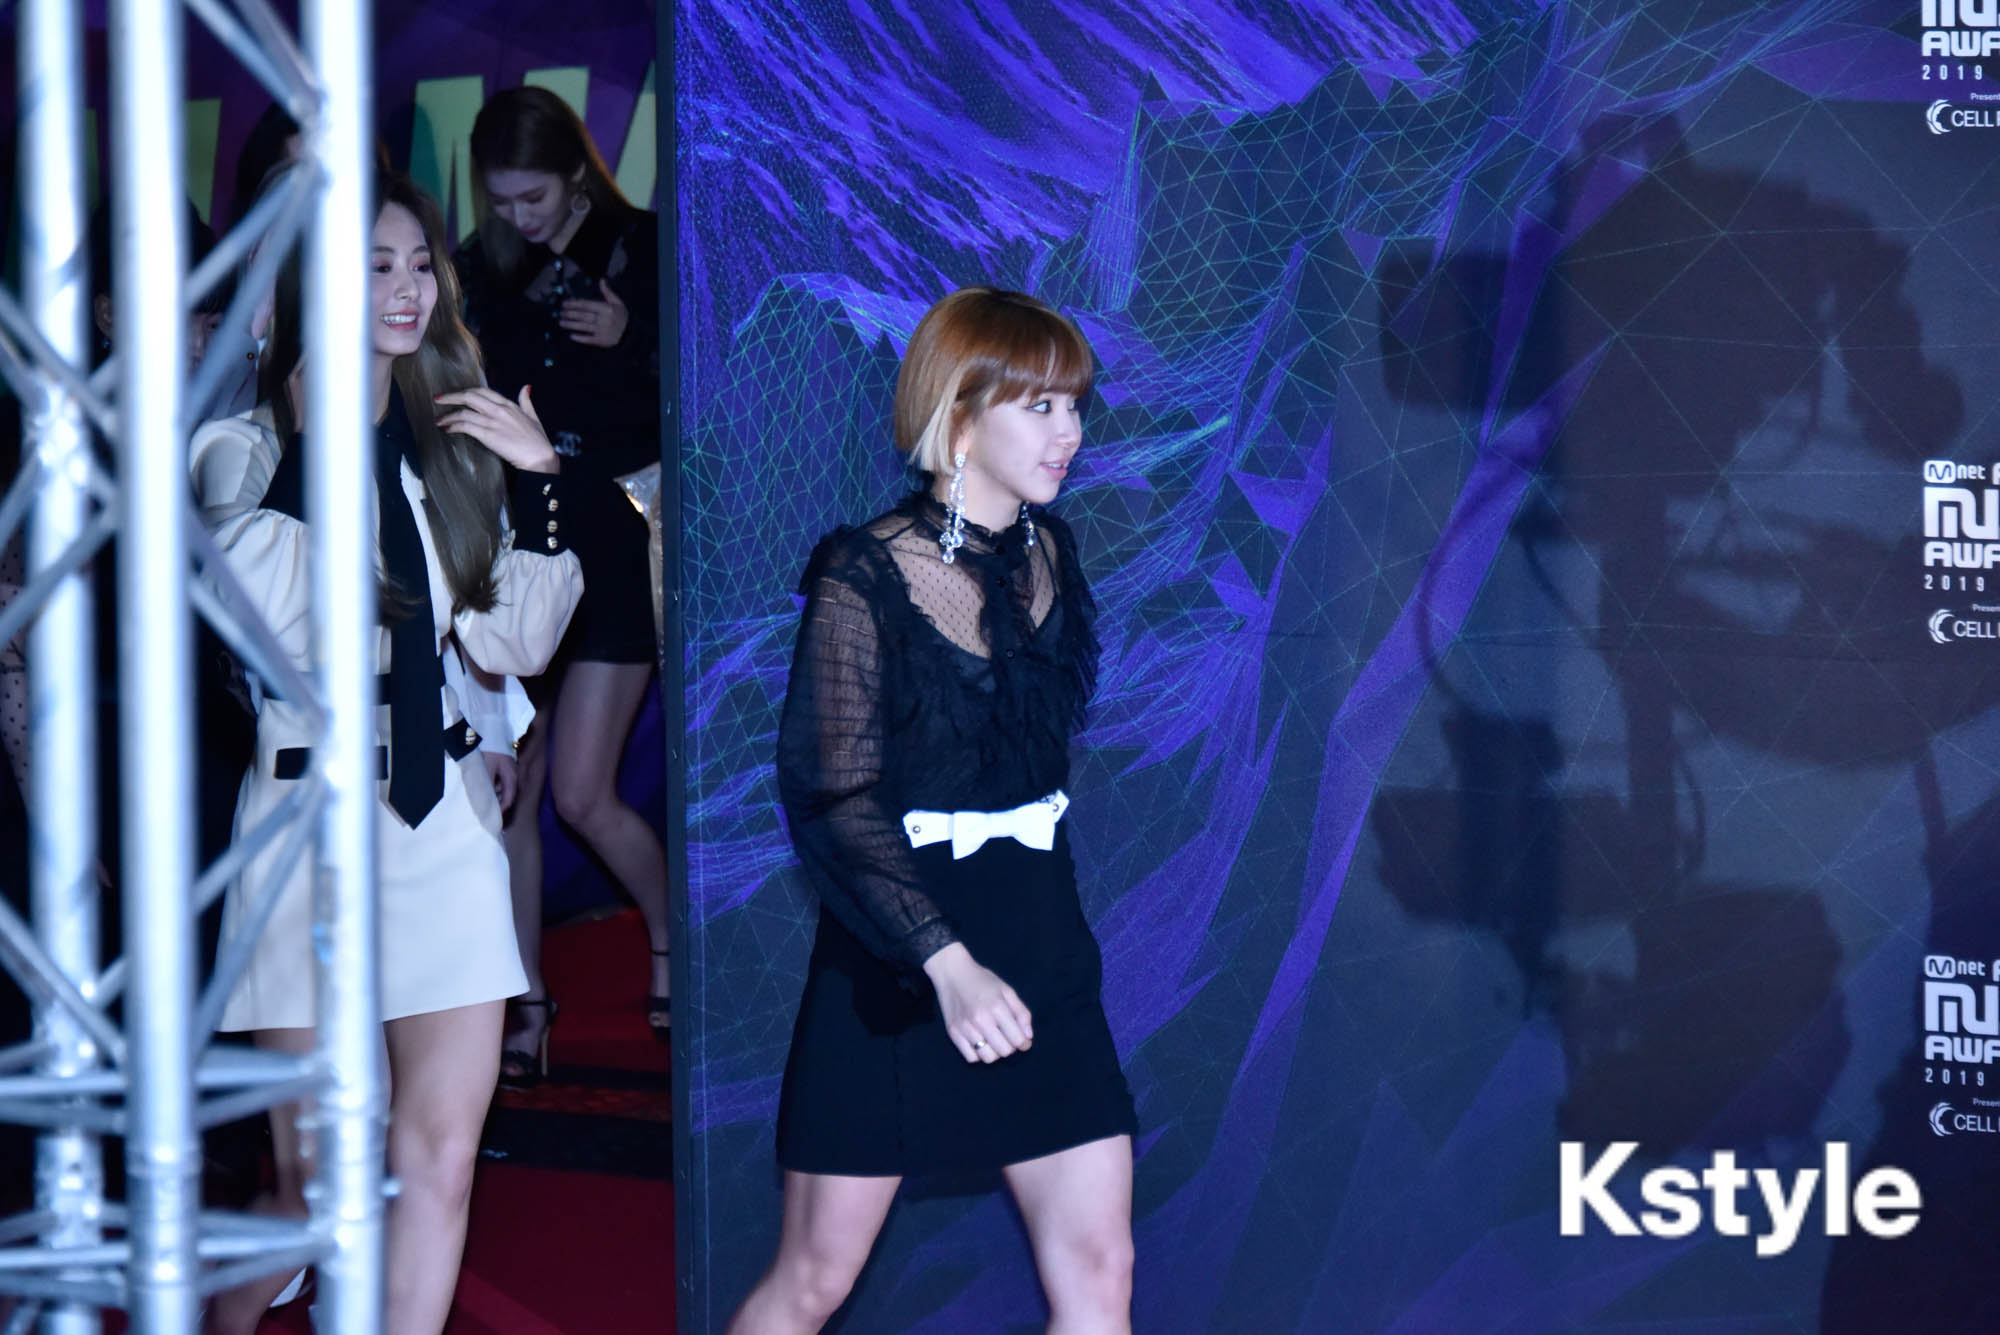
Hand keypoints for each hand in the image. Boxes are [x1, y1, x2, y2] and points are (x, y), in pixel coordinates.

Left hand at [433, 385, 559, 472]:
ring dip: (448, 415)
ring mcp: (492, 421)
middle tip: (438, 400)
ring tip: (439, 420)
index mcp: (508, 404)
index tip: (455, 394)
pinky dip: (453, 426)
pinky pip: (465, 426)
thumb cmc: (538, 441)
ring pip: (463, 412)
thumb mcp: (534, 416)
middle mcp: (498, 410)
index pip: (482, 391)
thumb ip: (526, 401)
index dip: (466, 391)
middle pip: (469, 396)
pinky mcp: (487, 434)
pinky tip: (447, 429)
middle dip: (451, 397)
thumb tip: (526, 387)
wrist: (540, 458)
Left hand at [483, 752, 516, 815]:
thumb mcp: (487, 769)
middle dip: (497, 805)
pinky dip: (492, 787)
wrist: (491, 730)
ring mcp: (509, 770)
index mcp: (511, 778)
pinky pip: (499, 781)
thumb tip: (486, 803)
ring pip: (503, 789)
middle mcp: (513, 776)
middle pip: (507, 796)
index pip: (509, 800)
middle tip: (486, 813)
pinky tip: (484, 788)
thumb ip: (488, 787)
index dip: (501, 811)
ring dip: (494, 796)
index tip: (491, 819)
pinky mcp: (503, 766)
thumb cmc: (489, 749)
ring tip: (483, 802)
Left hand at [560, 280, 627, 346]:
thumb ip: (607, 292)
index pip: (587, 305)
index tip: (564, 303)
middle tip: (560, 313)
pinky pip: (589, 339)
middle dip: (570, 314)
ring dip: (571, 324)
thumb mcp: (617, 302)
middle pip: (583, 316)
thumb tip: (602, 280)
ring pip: (583, 327)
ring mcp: (603, 331)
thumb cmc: (622, 316)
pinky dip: (580, 338)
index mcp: (607, 309)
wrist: (631, 334)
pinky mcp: (602, 341)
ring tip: (561, 322)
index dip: (574, 304)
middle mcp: (604, 319)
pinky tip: (571, 336)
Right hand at [922, 942, 1032, 1063]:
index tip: (1023, 1041)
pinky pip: (971, 1058)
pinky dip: (978, 1054)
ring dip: (995, 1052)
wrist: (952, 973)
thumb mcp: (1006, 990)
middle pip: (1004, 1051)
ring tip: (994, 1040)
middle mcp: (980, 1020)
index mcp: (997, 1007)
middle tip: (1007, 1038)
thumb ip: (1021, 1013)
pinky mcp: (953, 1033)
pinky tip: (980, 1041)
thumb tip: (1028, 1036)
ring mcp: (965, 1028)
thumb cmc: (983, 980)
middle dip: (1010, 1047)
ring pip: (988, 1058)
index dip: (1024, 1043)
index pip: (1017, 1039)